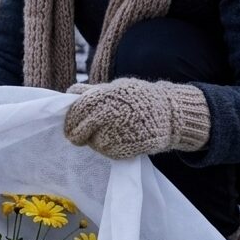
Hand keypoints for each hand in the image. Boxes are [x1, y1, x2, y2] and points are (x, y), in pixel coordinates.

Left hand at [63, 78, 210, 159]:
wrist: (170, 114)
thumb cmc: (140, 98)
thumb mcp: (118, 88)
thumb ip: (93, 91)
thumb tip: (69, 93)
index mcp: (106, 96)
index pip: (78, 109)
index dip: (71, 118)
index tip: (69, 123)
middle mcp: (109, 113)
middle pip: (81, 129)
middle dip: (75, 134)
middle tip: (74, 136)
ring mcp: (117, 132)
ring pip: (92, 142)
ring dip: (92, 140)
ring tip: (102, 134)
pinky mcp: (124, 148)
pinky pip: (106, 151)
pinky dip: (105, 148)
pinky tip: (114, 140)